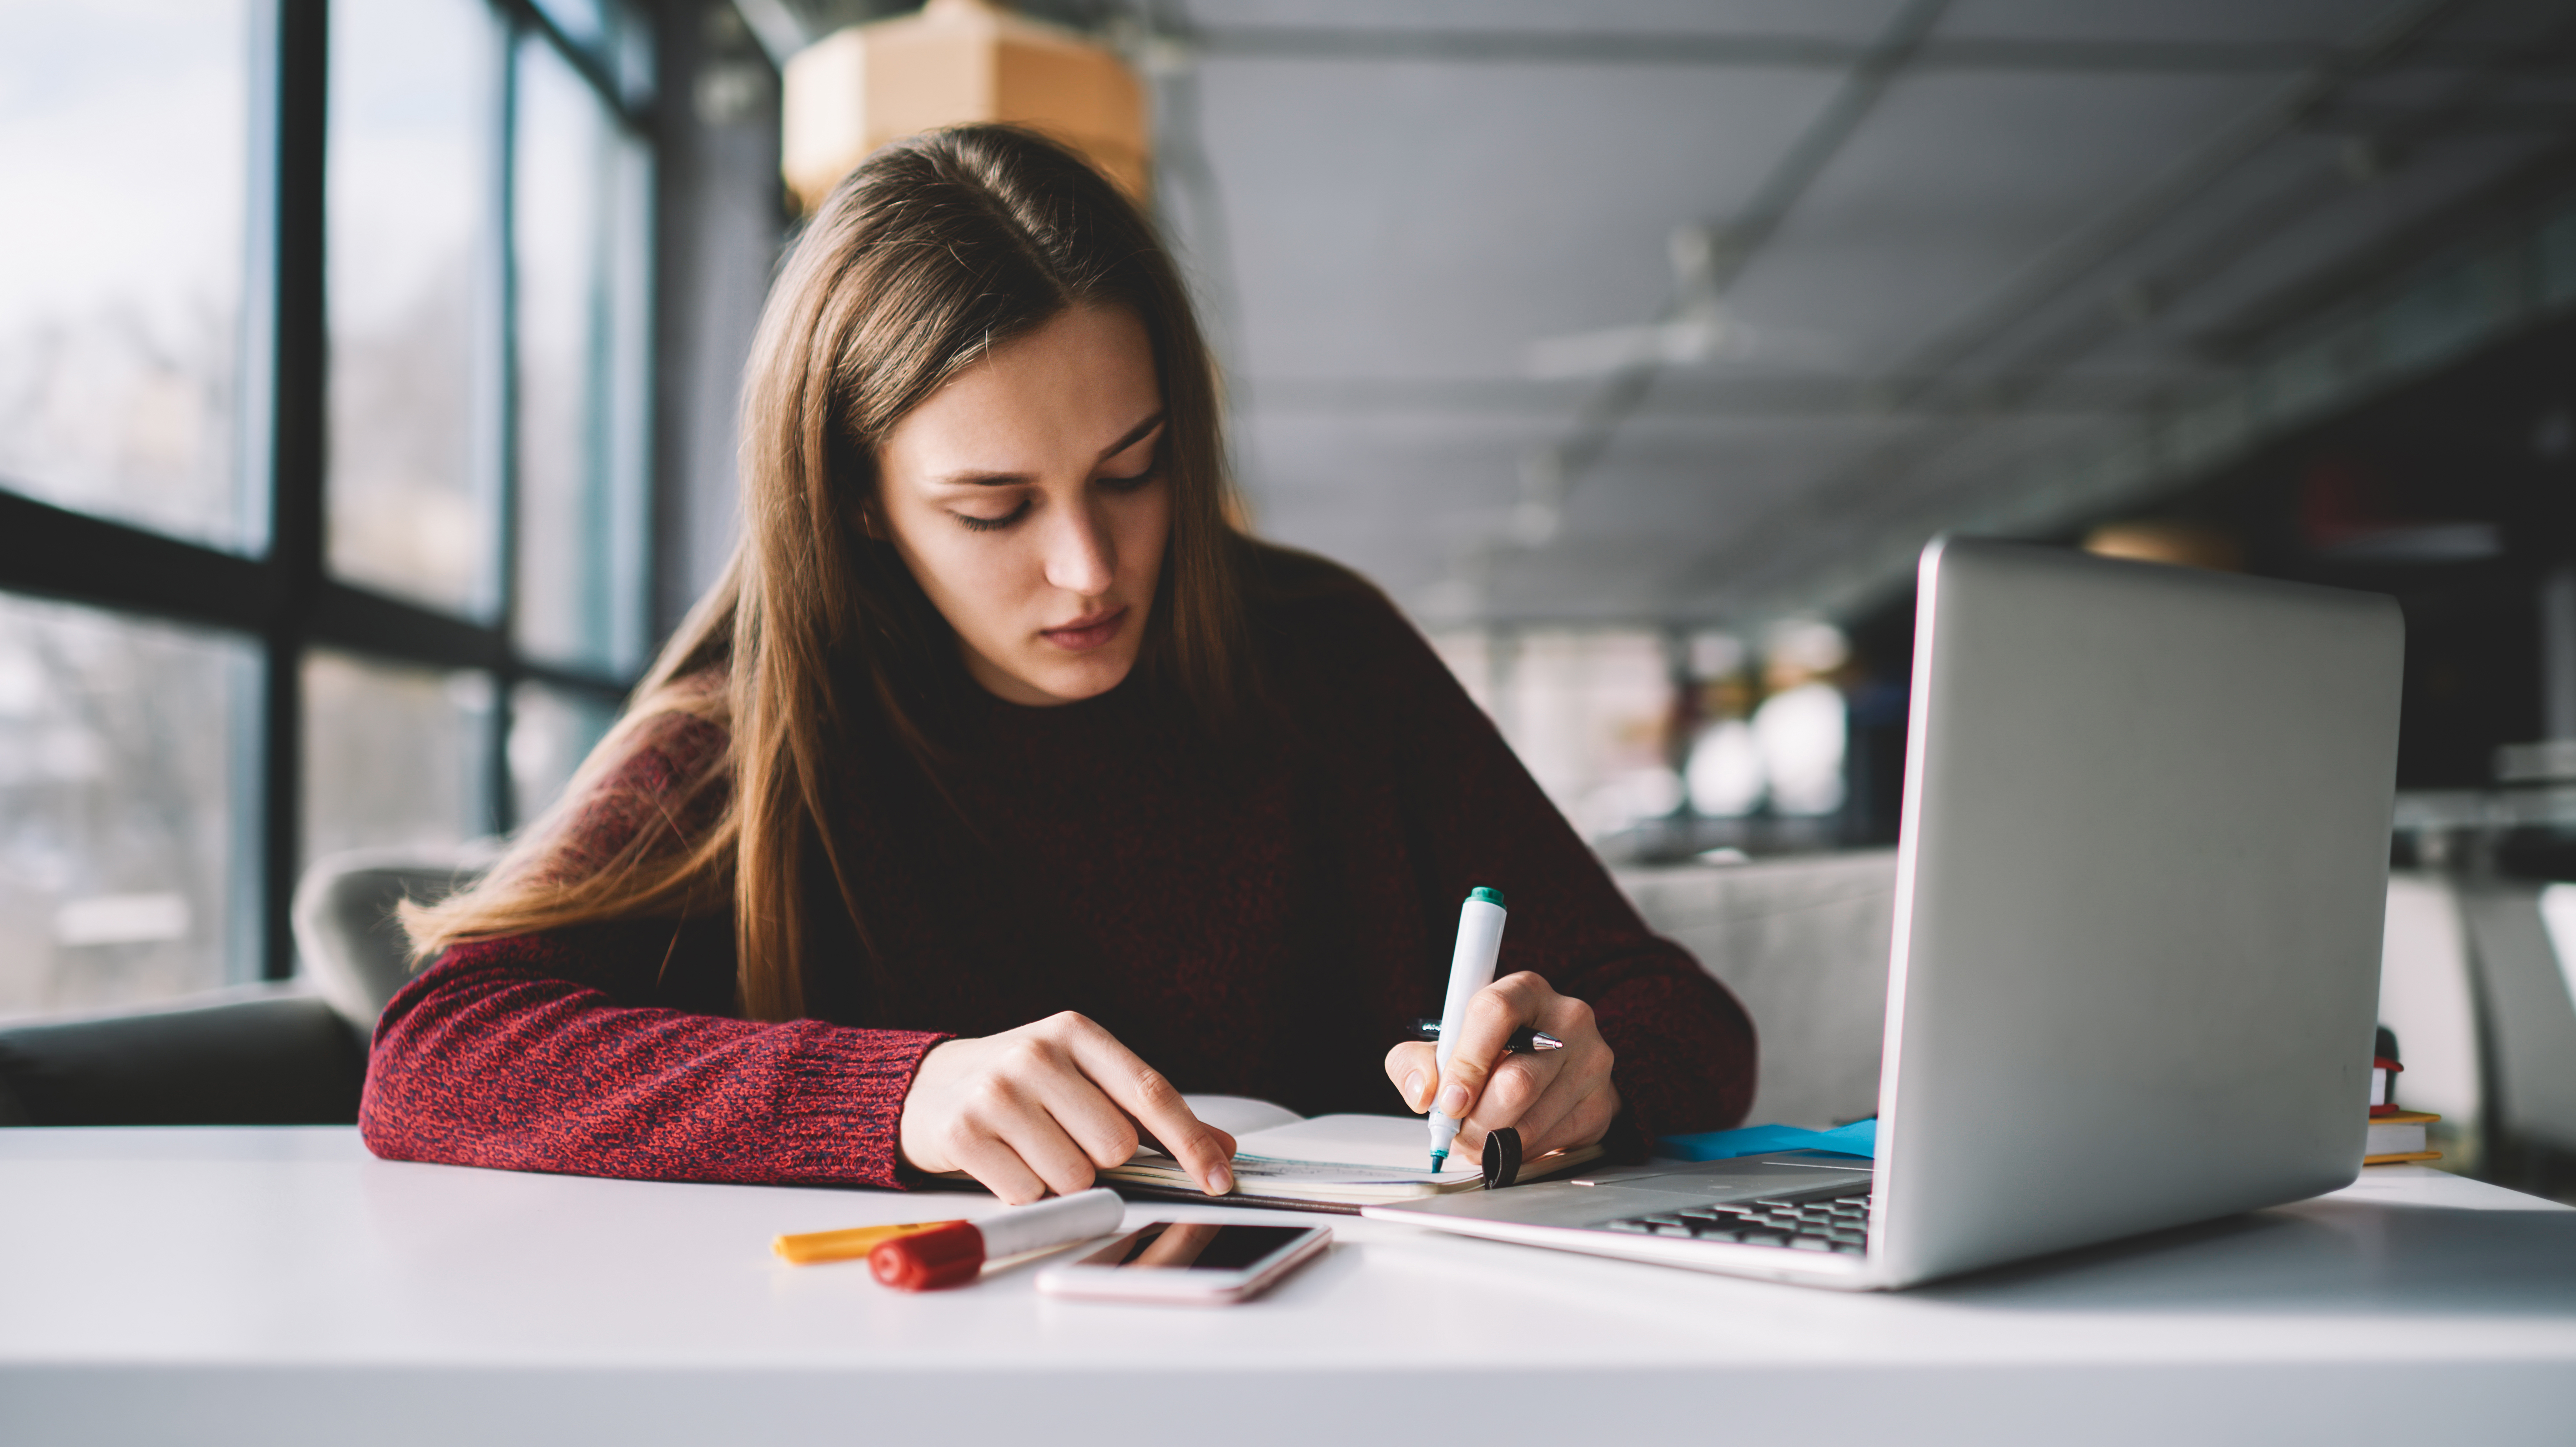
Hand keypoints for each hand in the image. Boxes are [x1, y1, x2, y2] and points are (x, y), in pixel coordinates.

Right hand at [898, 1011, 1236, 1205]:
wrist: (930, 1085)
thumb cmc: (1024, 1085)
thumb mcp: (1085, 1079)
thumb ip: (1151, 1114)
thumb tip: (1222, 1148)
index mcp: (1076, 1033)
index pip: (1151, 1092)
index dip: (1191, 1142)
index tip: (1220, 1180)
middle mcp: (1036, 1055)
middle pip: (1114, 1145)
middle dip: (1103, 1161)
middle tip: (1070, 1142)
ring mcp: (996, 1093)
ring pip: (1073, 1177)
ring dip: (1062, 1181)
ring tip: (1034, 1151)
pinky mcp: (963, 1134)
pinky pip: (1027, 1194)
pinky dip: (1027, 1193)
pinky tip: (1007, 1163)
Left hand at [1384, 972, 1619, 1163]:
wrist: (1546, 1069)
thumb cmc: (1490, 1051)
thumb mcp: (1442, 1043)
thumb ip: (1414, 1061)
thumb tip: (1423, 1094)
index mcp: (1524, 990)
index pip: (1494, 1014)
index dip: (1465, 1064)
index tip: (1448, 1102)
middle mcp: (1567, 1019)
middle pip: (1516, 1081)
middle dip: (1476, 1121)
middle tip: (1457, 1134)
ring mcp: (1591, 1062)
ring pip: (1531, 1121)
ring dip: (1493, 1143)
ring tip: (1478, 1137)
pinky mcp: (1601, 1105)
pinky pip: (1552, 1144)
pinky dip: (1520, 1153)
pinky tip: (1509, 1138)